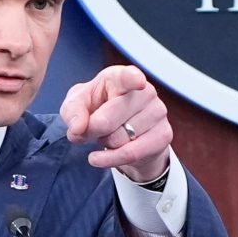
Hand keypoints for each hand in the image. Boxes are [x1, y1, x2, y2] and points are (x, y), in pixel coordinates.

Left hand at [61, 65, 172, 181]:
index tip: (137, 82)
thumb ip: (72, 111)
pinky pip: (131, 154)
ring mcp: (158, 112)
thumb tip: (78, 129)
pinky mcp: (164, 135)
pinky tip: (101, 157)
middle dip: (91, 131)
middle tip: (89, 130)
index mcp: (121, 77)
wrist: (122, 132)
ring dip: (105, 143)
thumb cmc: (98, 109)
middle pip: (107, 120)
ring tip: (108, 135)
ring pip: (118, 139)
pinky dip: (110, 159)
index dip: (132, 79)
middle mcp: (145, 92)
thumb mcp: (77, 105)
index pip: (128, 77)